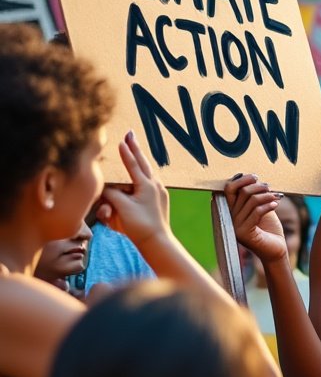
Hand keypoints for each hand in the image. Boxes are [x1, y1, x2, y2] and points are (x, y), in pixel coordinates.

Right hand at [96, 131, 171, 245]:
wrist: (157, 243)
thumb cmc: (139, 225)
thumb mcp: (121, 207)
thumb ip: (111, 194)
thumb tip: (106, 188)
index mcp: (147, 185)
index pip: (133, 164)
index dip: (126, 152)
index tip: (122, 139)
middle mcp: (155, 186)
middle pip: (143, 164)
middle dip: (135, 149)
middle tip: (131, 134)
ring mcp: (158, 194)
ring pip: (145, 175)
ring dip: (139, 162)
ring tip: (135, 147)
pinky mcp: (158, 203)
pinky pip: (147, 187)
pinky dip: (142, 178)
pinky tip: (141, 171)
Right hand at [224, 174, 287, 265]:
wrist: (276, 250)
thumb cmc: (270, 229)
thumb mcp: (262, 209)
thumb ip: (255, 197)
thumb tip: (254, 179)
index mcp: (231, 211)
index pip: (228, 189)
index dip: (241, 180)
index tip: (256, 177)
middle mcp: (230, 218)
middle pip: (241, 192)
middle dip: (258, 187)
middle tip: (270, 187)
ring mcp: (235, 226)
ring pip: (251, 201)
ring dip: (267, 196)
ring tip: (277, 196)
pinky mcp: (244, 233)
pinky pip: (256, 212)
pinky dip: (268, 206)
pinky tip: (276, 205)